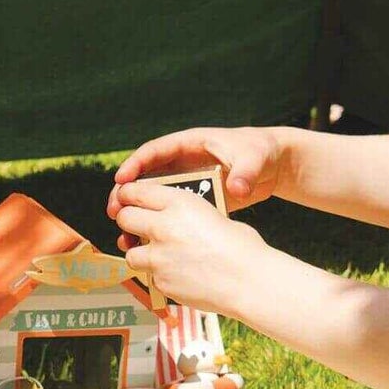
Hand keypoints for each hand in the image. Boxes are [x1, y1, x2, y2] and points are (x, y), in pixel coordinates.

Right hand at [107, 126, 285, 223]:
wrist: (275, 165)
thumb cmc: (261, 151)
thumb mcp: (253, 158)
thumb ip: (245, 172)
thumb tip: (237, 188)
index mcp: (189, 144)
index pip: (155, 151)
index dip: (135, 164)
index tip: (121, 180)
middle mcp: (183, 162)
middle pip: (146, 177)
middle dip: (127, 193)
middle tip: (114, 211)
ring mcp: (188, 181)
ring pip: (155, 198)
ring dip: (138, 213)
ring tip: (124, 233)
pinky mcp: (196, 199)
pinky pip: (172, 212)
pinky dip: (160, 225)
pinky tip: (150, 243)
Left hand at [113, 180, 268, 317]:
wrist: (249, 281)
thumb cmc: (241, 247)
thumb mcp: (213, 215)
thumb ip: (184, 215)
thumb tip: (169, 221)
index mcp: (179, 202)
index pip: (135, 192)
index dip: (127, 196)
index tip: (127, 200)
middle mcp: (163, 226)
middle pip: (125, 219)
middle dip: (128, 222)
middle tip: (137, 228)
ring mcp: (159, 257)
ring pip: (130, 253)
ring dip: (141, 254)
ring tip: (159, 257)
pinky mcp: (161, 282)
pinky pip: (150, 277)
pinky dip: (160, 276)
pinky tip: (179, 275)